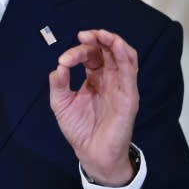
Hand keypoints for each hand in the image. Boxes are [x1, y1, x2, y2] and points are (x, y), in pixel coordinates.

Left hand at [48, 29, 139, 185]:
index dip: (77, 52)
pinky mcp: (129, 97)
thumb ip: (58, 83)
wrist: (91, 153)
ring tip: (101, 35)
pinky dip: (124, 56)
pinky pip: (130, 73)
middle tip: (84, 35)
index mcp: (94, 78)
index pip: (90, 56)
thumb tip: (59, 65)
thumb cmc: (79, 128)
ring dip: (113, 42)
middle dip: (98, 38)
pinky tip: (116, 46)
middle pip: (108, 51)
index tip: (64, 61)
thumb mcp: (61, 102)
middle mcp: (110, 79)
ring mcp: (121, 87)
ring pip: (124, 56)